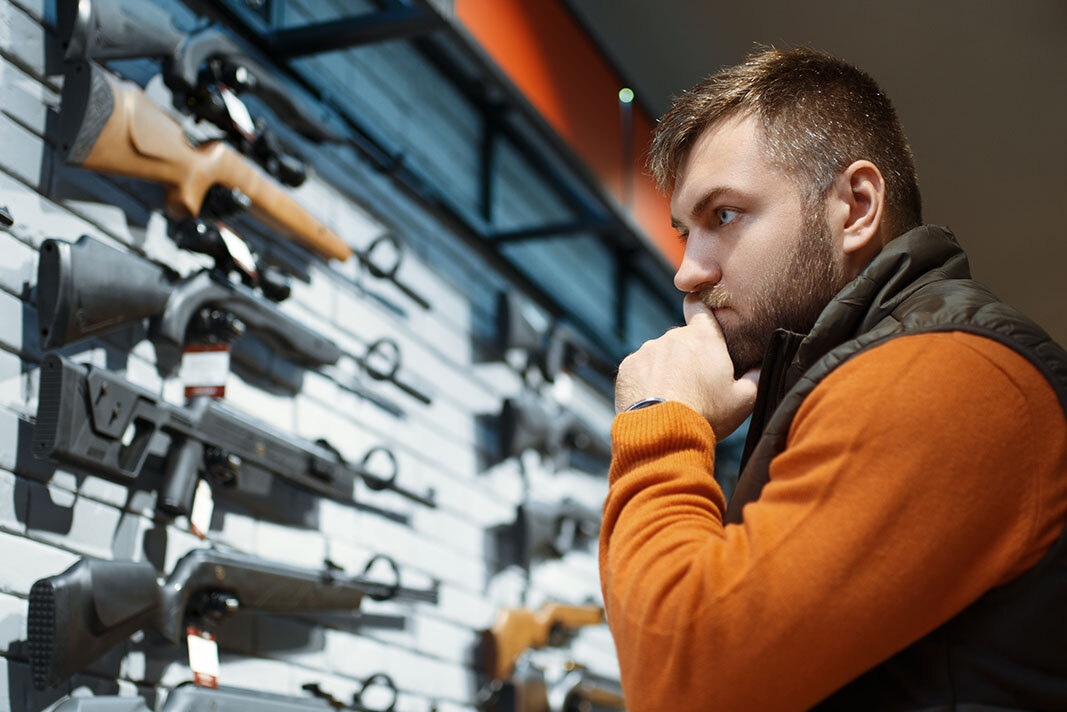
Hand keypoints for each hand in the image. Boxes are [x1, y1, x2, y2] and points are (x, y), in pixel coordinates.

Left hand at [614, 295, 759, 438]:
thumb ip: (755, 377)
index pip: (700, 306)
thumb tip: (758, 367)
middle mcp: (673, 337)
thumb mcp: (744, 400)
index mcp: (704, 338)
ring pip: (659, 355)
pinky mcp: (628, 366)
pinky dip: (646, 381)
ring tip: (673, 398)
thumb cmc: (707, 414)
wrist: (662, 432)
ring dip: (665, 370)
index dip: (701, 309)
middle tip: (694, 385)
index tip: (702, 320)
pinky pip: (640, 369)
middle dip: (687, 356)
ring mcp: (648, 350)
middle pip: (682, 339)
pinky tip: (655, 400)